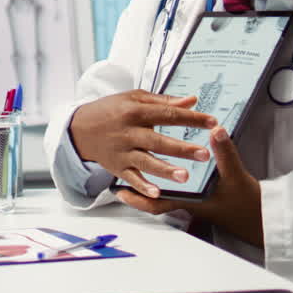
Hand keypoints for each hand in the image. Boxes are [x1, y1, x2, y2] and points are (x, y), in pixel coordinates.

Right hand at [68, 90, 214, 197]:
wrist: (80, 128)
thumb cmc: (110, 110)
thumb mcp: (134, 98)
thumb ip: (163, 101)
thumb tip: (192, 100)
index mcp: (135, 111)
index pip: (167, 114)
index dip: (191, 118)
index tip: (212, 122)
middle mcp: (129, 132)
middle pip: (158, 141)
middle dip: (182, 148)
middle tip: (204, 154)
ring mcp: (122, 152)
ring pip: (146, 162)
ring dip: (165, 170)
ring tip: (184, 176)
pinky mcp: (117, 167)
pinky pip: (131, 179)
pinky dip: (143, 187)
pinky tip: (157, 193)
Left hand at [115, 128, 262, 245]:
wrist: (256, 214)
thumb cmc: (244, 199)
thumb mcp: (234, 173)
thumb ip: (224, 151)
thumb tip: (216, 131)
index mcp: (191, 198)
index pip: (159, 203)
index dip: (138, 197)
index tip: (120, 192)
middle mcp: (186, 202)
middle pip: (153, 203)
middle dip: (134, 195)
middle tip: (115, 188)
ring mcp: (189, 202)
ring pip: (159, 201)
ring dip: (143, 192)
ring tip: (124, 185)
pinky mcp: (194, 200)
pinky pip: (170, 197)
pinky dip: (158, 191)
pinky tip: (151, 181)